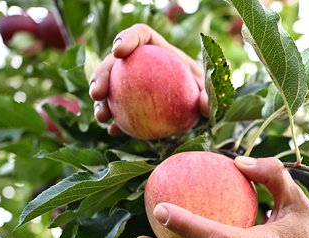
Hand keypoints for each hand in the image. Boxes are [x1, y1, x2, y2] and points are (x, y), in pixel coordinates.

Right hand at [88, 23, 208, 135]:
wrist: (197, 104)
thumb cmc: (203, 89)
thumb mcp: (209, 90)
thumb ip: (208, 95)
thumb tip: (205, 106)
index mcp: (158, 49)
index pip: (140, 35)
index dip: (126, 38)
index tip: (119, 52)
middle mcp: (140, 62)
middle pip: (115, 62)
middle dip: (101, 74)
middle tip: (98, 93)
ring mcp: (131, 82)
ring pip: (110, 86)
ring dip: (101, 101)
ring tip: (102, 116)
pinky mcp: (129, 102)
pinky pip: (118, 110)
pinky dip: (114, 120)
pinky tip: (113, 131)